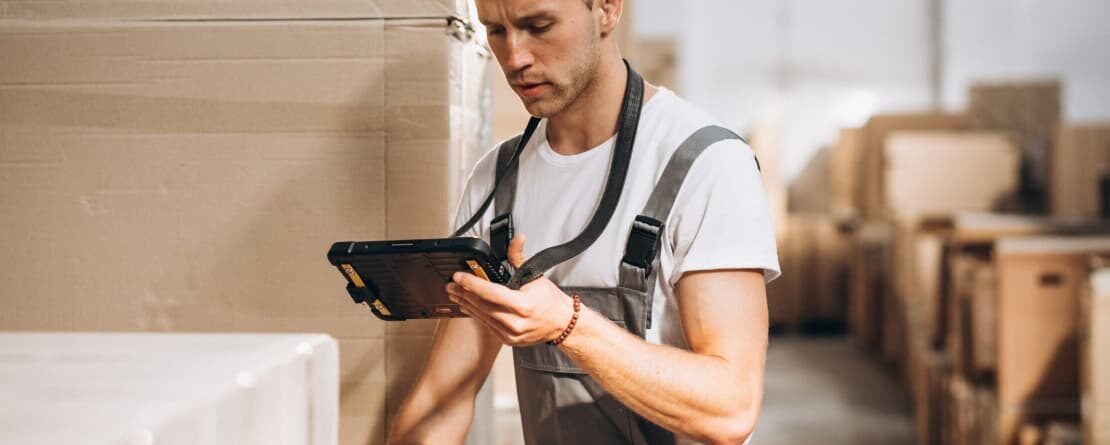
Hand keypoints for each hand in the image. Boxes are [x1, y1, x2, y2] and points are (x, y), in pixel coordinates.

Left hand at [446, 234, 575, 346]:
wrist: (562, 324)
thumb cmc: (550, 301)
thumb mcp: (535, 275)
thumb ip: (519, 257)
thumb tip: (516, 239)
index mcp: (522, 305)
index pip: (489, 292)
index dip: (471, 283)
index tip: (458, 277)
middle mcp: (515, 322)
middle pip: (481, 305)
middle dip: (463, 293)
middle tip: (451, 285)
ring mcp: (510, 333)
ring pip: (481, 316)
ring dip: (466, 304)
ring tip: (454, 294)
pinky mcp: (508, 340)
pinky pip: (487, 325)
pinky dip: (476, 314)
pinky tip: (468, 306)